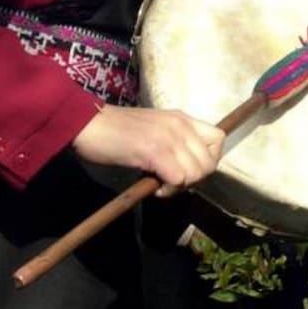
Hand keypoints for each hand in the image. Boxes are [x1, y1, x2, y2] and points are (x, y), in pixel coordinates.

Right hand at [72, 105, 224, 196]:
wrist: (89, 124)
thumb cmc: (116, 131)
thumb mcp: (154, 129)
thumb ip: (174, 142)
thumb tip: (187, 168)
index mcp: (182, 118)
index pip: (218, 139)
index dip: (208, 159)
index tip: (188, 169)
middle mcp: (180, 125)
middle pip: (210, 162)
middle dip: (194, 179)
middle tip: (171, 183)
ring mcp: (169, 137)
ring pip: (197, 173)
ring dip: (181, 186)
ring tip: (161, 184)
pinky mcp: (155, 151)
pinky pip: (179, 179)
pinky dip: (168, 190)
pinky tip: (153, 187)